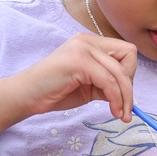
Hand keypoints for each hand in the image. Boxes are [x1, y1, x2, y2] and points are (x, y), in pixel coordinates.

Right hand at [10, 33, 138, 121]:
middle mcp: (88, 40)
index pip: (127, 51)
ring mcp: (83, 48)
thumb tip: (130, 91)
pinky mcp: (79, 61)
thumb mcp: (89, 84)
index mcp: (91, 42)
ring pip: (120, 72)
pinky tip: (112, 111)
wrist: (26, 96)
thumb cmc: (55, 91)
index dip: (129, 74)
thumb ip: (107, 81)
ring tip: (121, 115)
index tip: (121, 94)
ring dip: (125, 97)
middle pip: (129, 57)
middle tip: (125, 109)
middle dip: (130, 87)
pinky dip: (115, 99)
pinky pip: (109, 81)